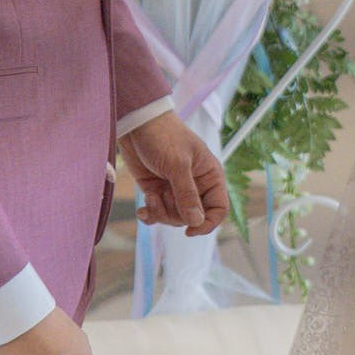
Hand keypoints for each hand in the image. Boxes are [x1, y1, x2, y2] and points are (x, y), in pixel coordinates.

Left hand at [118, 112, 229, 235]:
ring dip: (161, 212)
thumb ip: (187, 195)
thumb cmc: (164, 137)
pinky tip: (142, 209)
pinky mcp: (157, 191)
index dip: (207, 223)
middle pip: (194, 217)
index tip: (190, 230)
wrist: (136, 124)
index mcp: (210, 176)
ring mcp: (175, 189)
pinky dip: (150, 215)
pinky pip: (158, 214)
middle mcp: (195, 185)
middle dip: (176, 214)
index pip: (219, 208)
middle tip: (162, 199)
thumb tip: (196, 222)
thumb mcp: (177, 165)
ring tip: (151, 197)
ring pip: (175, 218)